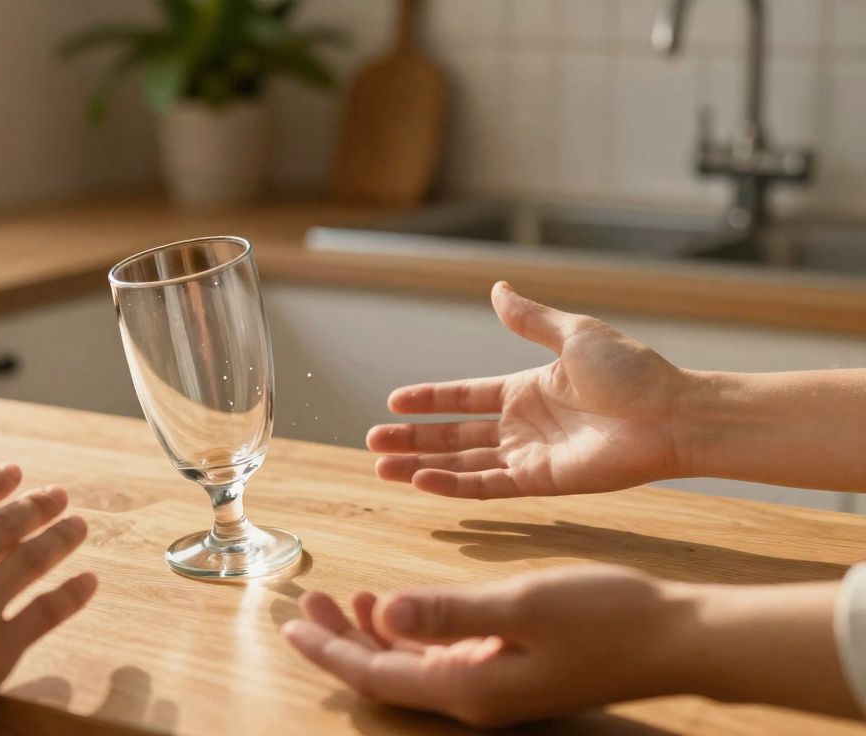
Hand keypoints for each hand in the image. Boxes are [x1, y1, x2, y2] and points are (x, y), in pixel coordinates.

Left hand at [282, 566, 682, 726]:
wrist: (672, 638)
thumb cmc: (603, 618)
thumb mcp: (519, 605)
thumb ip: (448, 612)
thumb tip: (385, 613)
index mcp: (468, 687)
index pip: (376, 675)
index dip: (329, 652)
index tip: (290, 626)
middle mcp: (473, 696)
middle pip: (384, 675)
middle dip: (339, 641)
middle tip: (307, 603)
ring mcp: (491, 686)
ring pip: (409, 666)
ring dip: (371, 633)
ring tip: (342, 596)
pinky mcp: (507, 670)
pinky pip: (440, 658)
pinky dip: (410, 631)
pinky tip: (397, 603)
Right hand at [368, 281, 688, 497]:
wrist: (673, 414)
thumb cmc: (633, 373)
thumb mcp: (574, 336)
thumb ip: (529, 319)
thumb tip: (496, 290)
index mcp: (526, 389)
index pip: (463, 397)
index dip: (428, 401)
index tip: (393, 401)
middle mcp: (521, 425)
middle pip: (452, 435)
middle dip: (411, 439)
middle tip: (373, 440)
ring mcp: (529, 456)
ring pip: (461, 463)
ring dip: (421, 466)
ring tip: (382, 467)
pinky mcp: (541, 483)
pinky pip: (488, 485)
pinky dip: (454, 485)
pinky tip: (422, 482)